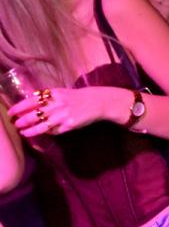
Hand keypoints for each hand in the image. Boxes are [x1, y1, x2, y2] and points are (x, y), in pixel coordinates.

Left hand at [8, 86, 128, 137]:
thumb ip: (47, 98)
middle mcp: (58, 104)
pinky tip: (44, 132)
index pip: (32, 100)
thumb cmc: (78, 97)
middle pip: (34, 114)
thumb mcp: (62, 93)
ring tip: (23, 132)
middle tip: (16, 124)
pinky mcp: (70, 124)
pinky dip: (48, 132)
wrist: (98, 101)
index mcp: (55, 94)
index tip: (11, 113)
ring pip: (42, 125)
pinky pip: (55, 131)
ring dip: (30, 130)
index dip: (19, 107)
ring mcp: (64, 115)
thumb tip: (29, 104)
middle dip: (22, 121)